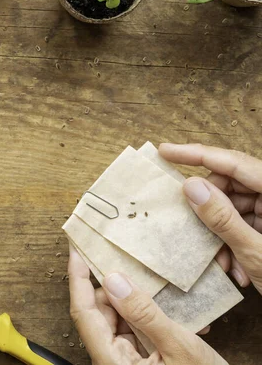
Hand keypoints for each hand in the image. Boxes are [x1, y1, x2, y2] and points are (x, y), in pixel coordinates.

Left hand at [68, 244, 227, 364]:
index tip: (77, 250)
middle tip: (124, 260)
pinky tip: (170, 308)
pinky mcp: (142, 360)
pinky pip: (137, 329)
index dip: (77, 278)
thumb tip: (114, 280)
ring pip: (120, 318)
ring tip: (154, 284)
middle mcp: (114, 360)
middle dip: (113, 285)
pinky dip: (149, 315)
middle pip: (101, 312)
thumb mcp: (179, 347)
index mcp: (113, 361)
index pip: (83, 311)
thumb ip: (145, 314)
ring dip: (135, 300)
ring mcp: (127, 360)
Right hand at [159, 143, 261, 294]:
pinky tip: (236, 269)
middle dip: (209, 211)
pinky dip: (233, 244)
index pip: (234, 162)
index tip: (166, 151)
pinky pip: (244, 224)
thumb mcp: (258, 253)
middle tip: (192, 230)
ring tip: (223, 264)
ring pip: (234, 207)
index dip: (196, 154)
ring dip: (221, 235)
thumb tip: (192, 187)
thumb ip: (223, 218)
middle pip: (232, 186)